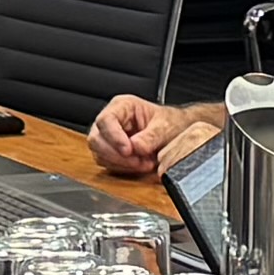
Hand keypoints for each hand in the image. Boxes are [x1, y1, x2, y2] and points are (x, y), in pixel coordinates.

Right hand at [89, 95, 220, 175]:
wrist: (177, 132)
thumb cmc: (171, 123)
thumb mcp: (165, 126)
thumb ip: (151, 136)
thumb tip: (136, 147)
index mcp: (123, 106)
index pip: (106, 120)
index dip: (114, 136)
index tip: (128, 150)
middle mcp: (112, 121)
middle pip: (97, 139)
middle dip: (116, 154)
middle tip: (138, 160)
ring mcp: (109, 137)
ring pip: (100, 153)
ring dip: (121, 163)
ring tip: (144, 163)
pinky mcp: (111, 152)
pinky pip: (107, 163)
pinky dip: (122, 168)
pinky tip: (139, 165)